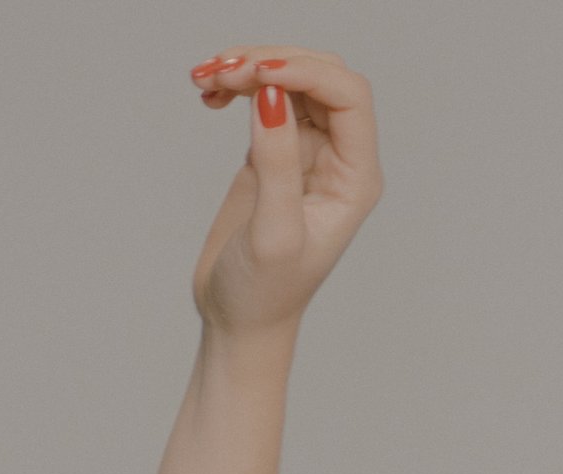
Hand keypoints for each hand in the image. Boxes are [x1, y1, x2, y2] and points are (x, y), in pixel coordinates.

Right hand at [185, 48, 383, 337]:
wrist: (239, 321)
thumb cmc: (264, 294)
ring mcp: (307, 151)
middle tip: (224, 72)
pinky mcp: (275, 150)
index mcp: (356, 179)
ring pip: (289, 79)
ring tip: (206, 79)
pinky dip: (238, 85)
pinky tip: (209, 96)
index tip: (258, 73)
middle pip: (320, 76)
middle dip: (273, 62)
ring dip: (249, 66)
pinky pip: (264, 96)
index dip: (306, 71)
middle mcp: (339, 158)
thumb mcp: (272, 234)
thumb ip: (276, 164)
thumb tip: (272, 96)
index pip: (348, 97)